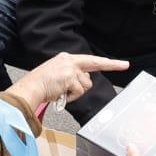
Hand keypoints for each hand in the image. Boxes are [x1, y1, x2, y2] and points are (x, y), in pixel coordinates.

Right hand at [7, 53, 127, 113]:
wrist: (31, 88)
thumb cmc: (41, 84)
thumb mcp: (57, 74)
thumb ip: (72, 75)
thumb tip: (85, 81)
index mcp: (67, 58)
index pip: (90, 59)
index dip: (107, 62)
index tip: (122, 63)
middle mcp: (70, 60)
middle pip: (95, 64)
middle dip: (112, 64)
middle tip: (125, 64)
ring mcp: (70, 68)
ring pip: (86, 84)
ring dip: (76, 92)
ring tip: (63, 92)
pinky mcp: (70, 77)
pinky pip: (78, 92)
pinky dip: (70, 97)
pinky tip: (60, 95)